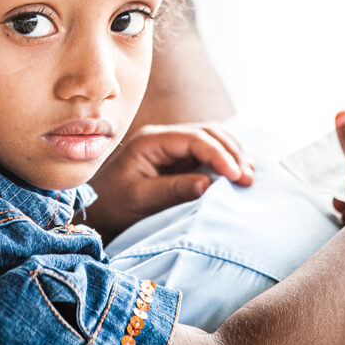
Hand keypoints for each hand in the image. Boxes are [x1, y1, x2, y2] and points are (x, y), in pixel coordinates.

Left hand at [82, 123, 253, 241]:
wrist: (96, 212)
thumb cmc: (113, 206)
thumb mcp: (140, 199)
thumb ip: (173, 189)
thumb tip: (208, 183)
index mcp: (151, 141)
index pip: (194, 138)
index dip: (219, 154)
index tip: (236, 176)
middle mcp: (163, 138)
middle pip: (207, 132)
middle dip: (231, 152)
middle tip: (248, 178)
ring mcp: (171, 147)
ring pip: (211, 139)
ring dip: (232, 154)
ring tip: (248, 176)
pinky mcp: (177, 160)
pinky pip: (206, 153)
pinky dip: (224, 161)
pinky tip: (237, 174)